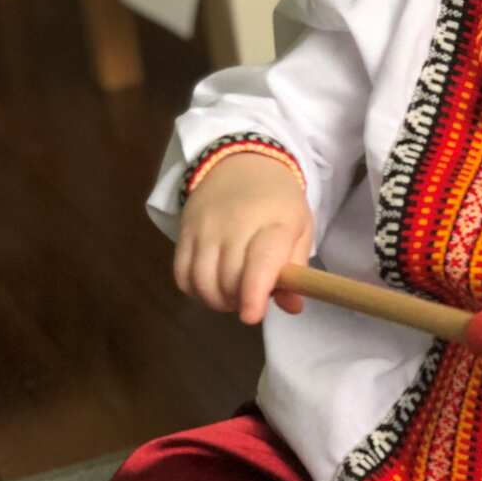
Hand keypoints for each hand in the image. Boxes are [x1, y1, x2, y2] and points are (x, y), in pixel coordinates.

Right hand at [175, 153, 313, 323]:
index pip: (261, 260)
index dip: (254, 292)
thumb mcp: (300, 229)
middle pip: (228, 279)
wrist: (241, 164)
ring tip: (233, 293)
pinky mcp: (183, 232)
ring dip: (217, 299)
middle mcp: (236, 224)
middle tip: (252, 296)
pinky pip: (181, 274)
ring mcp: (205, 228)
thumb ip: (296, 270)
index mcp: (275, 223)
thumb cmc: (278, 203)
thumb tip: (292, 307)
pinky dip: (195, 290)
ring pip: (202, 281)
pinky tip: (211, 284)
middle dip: (240, 300)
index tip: (251, 316)